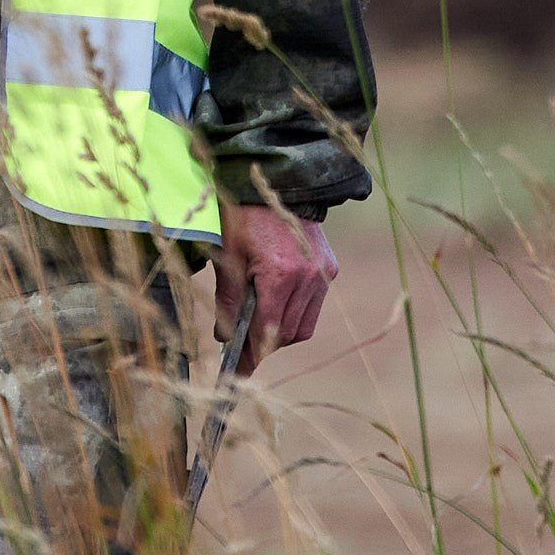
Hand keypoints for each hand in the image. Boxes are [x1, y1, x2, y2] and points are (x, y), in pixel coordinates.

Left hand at [213, 198, 337, 374]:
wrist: (280, 181)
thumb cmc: (246, 215)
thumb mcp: (229, 254)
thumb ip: (229, 299)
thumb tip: (225, 337)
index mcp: (279, 274)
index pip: (267, 331)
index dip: (251, 355)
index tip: (239, 373)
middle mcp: (307, 278)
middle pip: (287, 333)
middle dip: (264, 345)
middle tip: (242, 348)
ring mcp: (322, 273)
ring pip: (304, 325)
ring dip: (282, 331)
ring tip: (259, 325)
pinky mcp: (329, 267)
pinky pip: (313, 304)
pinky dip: (295, 311)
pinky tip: (277, 302)